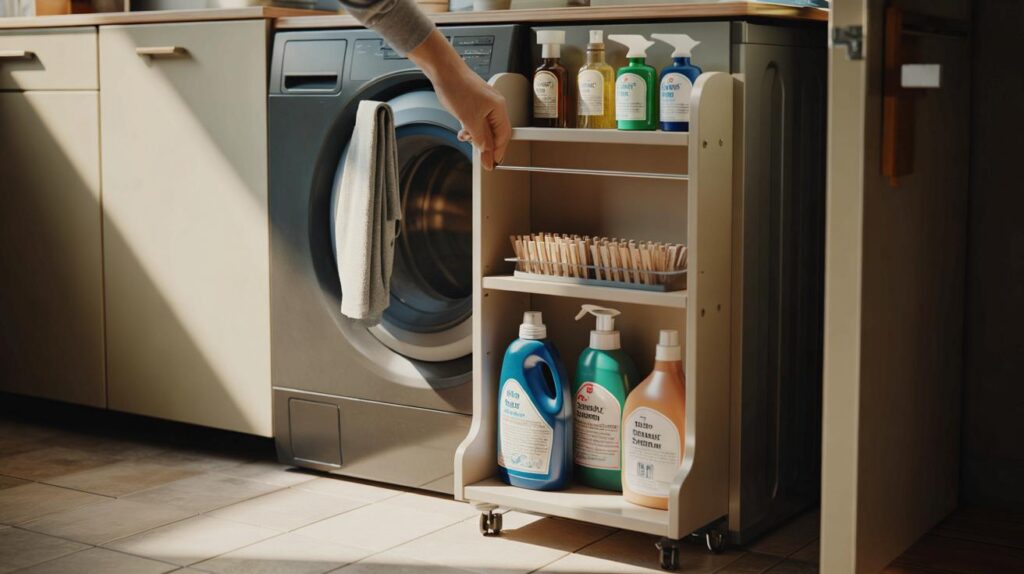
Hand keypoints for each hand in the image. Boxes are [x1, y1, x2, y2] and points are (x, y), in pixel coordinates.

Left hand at [408, 30, 510, 169]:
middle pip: (495, 131)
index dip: (498, 151)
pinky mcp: (475, 100)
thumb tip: (486, 151)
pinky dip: (471, 127)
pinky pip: (477, 118)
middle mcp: (495, 104)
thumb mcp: (469, 120)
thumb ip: (480, 138)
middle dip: (486, 145)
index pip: (504, 135)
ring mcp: (485, 102)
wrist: (443, 69)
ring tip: (465, 138)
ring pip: (485, 126)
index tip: (493, 163)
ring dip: (476, 136)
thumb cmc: (457, 87)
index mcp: (498, 108)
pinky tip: (463, 130)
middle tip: (481, 159)